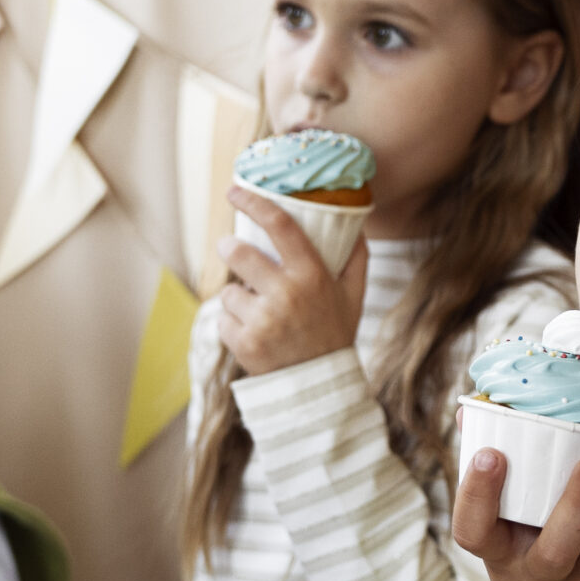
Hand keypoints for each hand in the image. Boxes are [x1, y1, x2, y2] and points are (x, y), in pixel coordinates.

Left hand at [215, 186, 368, 376]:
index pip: (279, 226)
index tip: (235, 191)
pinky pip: (222, 319)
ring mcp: (263, 320)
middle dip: (228, 247)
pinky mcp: (244, 343)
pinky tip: (252, 333)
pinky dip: (232, 323)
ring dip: (236, 296)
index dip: (253, 202)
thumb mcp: (354, 295)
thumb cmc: (335, 334)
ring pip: (228, 291)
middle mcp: (286, 294)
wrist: (321, 389)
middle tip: (229, 248)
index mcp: (312, 275)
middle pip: (237, 252)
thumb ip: (356, 258)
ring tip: (255, 310)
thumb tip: (357, 224)